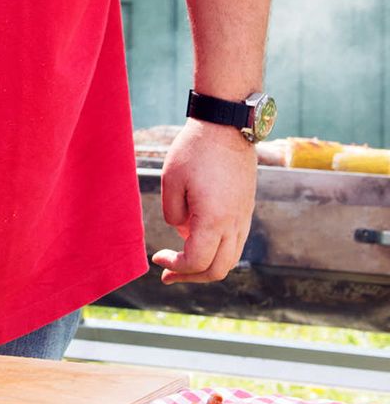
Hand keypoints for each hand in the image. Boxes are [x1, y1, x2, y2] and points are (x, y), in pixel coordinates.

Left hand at [151, 119, 257, 282]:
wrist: (227, 127)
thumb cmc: (194, 151)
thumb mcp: (171, 182)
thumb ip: (173, 215)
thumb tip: (183, 233)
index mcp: (215, 219)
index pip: (197, 261)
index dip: (176, 267)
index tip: (158, 259)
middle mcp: (236, 223)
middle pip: (218, 269)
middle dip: (191, 277)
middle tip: (167, 274)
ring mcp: (245, 217)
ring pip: (231, 259)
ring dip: (205, 266)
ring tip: (180, 262)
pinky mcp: (246, 209)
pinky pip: (235, 242)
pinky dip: (217, 251)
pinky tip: (196, 240)